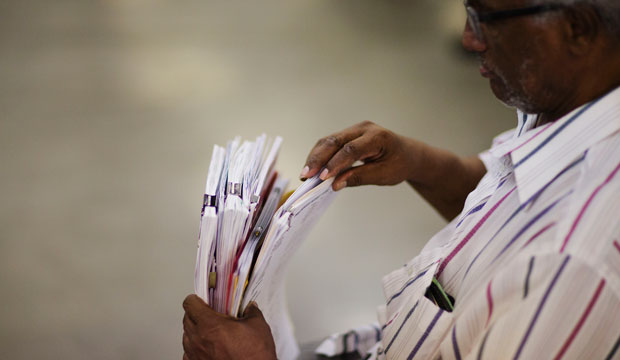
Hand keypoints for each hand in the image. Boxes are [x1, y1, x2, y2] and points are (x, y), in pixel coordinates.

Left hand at [182, 294, 276, 359]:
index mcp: (210, 325)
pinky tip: (208, 347)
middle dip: (196, 314)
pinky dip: (196, 348)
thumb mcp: (258, 327)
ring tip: (210, 331)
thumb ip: (252, 312)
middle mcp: (198, 340)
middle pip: (186, 319)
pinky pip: (189, 353)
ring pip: (186, 336)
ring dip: (195, 330)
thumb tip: (250, 308)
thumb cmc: (254, 357)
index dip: (196, 299)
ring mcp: (195, 355)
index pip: (190, 304)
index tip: (202, 299)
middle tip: (209, 313)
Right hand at [300, 121, 419, 190]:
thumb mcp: (383, 175)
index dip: (335, 163)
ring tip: (305, 174)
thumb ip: (359, 178)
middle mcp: (364, 128)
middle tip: (306, 175)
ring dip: (315, 157)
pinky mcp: (348, 134)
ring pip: (329, 141)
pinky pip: (331, 143)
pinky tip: (312, 168)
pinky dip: (320, 155)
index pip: (351, 149)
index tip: (322, 178)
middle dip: (318, 158)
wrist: (407, 154)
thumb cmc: (399, 164)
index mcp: (377, 137)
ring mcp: (355, 129)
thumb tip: (336, 184)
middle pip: (335, 141)